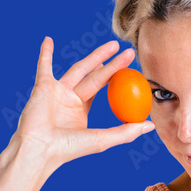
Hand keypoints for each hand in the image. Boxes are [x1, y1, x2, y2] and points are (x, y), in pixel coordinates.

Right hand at [12, 37, 153, 172]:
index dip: (118, 78)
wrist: (39, 150)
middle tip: (129, 52)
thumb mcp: (102, 139)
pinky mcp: (42, 87)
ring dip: (94, 56)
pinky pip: (44, 66)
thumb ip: (126, 132)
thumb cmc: (68, 149)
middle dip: (113, 64)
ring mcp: (56, 92)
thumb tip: (151, 126)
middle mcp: (69, 99)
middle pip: (95, 76)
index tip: (134, 70)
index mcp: (80, 110)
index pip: (102, 89)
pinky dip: (45, 54)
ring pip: (78, 69)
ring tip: (112, 45)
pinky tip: (48, 40)